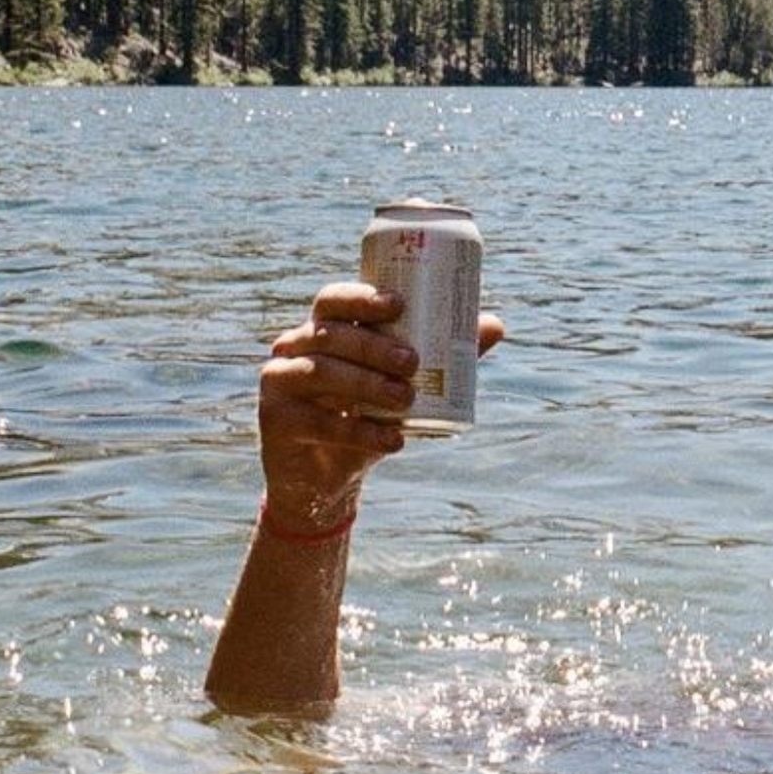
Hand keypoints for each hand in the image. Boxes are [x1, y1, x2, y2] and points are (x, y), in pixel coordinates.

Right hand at [258, 282, 504, 531]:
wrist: (325, 476)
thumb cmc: (366, 414)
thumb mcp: (400, 383)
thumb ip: (444, 355)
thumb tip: (495, 325)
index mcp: (323, 328)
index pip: (334, 298)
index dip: (363, 297)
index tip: (400, 304)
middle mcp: (294, 347)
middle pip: (330, 334)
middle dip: (372, 346)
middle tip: (413, 363)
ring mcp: (280, 383)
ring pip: (321, 372)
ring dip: (366, 385)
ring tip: (406, 400)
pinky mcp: (277, 421)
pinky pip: (318, 422)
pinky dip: (360, 432)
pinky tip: (392, 441)